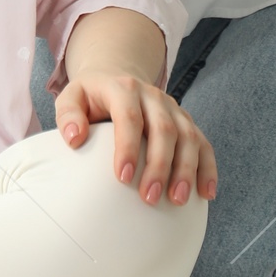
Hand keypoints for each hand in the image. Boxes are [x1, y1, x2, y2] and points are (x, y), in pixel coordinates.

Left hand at [57, 70, 216, 206]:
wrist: (117, 76)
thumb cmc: (92, 97)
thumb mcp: (72, 97)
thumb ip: (68, 114)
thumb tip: (74, 138)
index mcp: (123, 88)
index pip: (129, 116)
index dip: (128, 147)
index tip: (122, 177)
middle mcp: (153, 96)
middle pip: (164, 129)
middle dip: (159, 165)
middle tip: (149, 197)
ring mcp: (173, 108)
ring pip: (188, 137)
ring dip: (185, 170)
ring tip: (177, 200)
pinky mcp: (186, 122)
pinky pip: (203, 144)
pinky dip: (207, 168)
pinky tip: (206, 193)